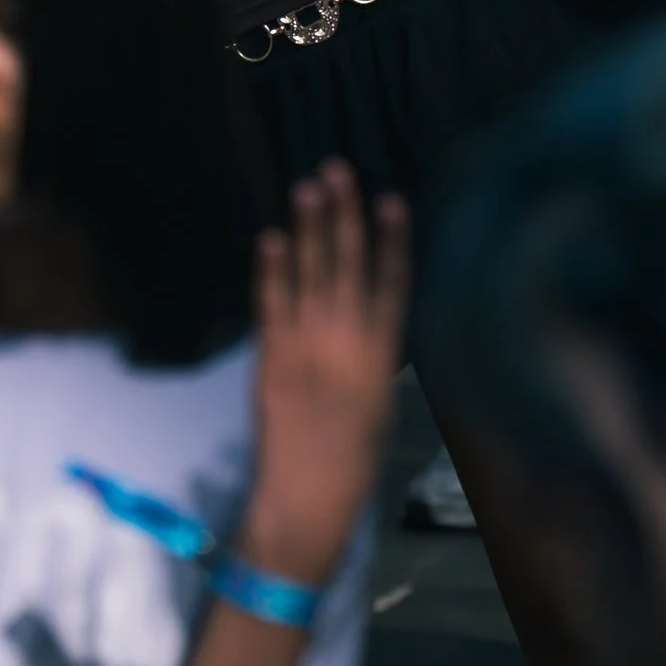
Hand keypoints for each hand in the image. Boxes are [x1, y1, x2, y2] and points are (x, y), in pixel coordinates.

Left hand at [239, 161, 411, 590]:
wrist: (306, 496)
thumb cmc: (354, 459)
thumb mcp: (382, 405)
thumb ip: (377, 356)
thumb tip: (373, 314)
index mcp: (383, 357)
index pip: (393, 284)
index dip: (392, 239)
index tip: (391, 199)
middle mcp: (348, 342)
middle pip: (348, 264)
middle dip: (344, 214)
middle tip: (338, 169)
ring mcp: (307, 345)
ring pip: (311, 273)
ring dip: (309, 227)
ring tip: (308, 185)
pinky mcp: (271, 355)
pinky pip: (271, 301)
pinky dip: (271, 268)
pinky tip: (272, 236)